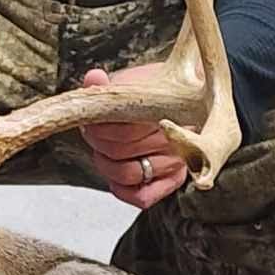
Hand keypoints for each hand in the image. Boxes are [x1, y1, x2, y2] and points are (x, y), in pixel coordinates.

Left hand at [79, 65, 189, 211]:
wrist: (184, 100)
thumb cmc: (155, 92)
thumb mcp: (133, 82)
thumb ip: (109, 84)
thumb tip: (94, 78)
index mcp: (165, 111)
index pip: (124, 130)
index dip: (98, 130)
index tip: (90, 122)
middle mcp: (174, 139)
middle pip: (122, 151)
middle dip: (99, 144)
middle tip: (94, 134)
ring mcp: (176, 161)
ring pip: (130, 173)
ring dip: (107, 165)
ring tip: (104, 152)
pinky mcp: (174, 180)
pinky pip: (144, 197)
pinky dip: (123, 191)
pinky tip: (115, 179)